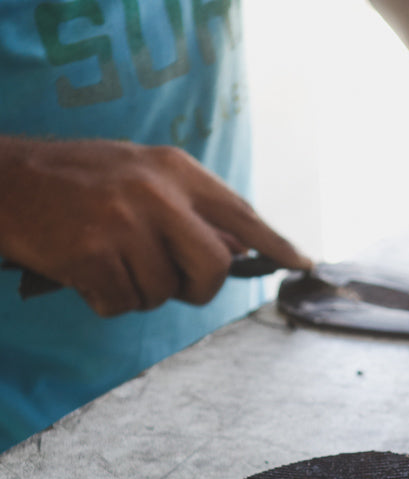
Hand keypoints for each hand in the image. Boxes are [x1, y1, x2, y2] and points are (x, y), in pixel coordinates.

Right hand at [0, 137, 311, 316]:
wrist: (1, 180)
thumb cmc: (76, 184)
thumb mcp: (140, 177)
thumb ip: (190, 210)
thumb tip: (239, 252)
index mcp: (175, 169)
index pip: (242, 212)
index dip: (275, 244)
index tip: (304, 263)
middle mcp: (156, 192)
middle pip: (214, 267)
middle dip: (198, 288)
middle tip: (171, 282)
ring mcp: (124, 222)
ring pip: (163, 293)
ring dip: (139, 292)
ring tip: (108, 260)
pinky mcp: (93, 254)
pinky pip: (123, 304)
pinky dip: (105, 300)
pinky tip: (84, 271)